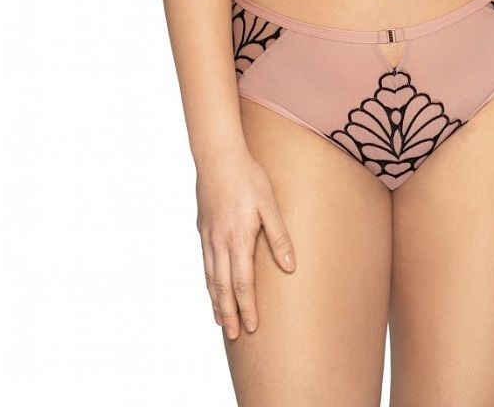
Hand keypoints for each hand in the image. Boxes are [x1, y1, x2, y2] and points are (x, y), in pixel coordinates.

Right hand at [196, 147, 295, 339]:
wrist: (218, 157)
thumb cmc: (249, 178)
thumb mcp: (269, 204)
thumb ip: (278, 235)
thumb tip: (290, 266)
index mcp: (238, 239)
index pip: (243, 283)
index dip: (248, 307)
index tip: (253, 327)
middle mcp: (220, 243)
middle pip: (223, 287)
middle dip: (230, 313)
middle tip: (235, 336)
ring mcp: (208, 237)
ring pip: (211, 278)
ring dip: (217, 302)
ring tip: (222, 321)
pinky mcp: (203, 230)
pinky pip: (205, 264)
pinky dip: (208, 282)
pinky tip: (212, 288)